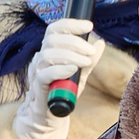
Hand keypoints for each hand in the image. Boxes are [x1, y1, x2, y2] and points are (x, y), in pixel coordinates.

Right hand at [10, 18, 103, 138]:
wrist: (50, 114)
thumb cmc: (63, 91)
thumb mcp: (81, 73)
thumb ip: (89, 59)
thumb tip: (100, 43)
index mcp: (50, 50)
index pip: (55, 29)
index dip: (71, 24)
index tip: (89, 26)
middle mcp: (41, 57)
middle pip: (53, 39)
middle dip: (75, 42)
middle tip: (90, 52)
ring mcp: (37, 71)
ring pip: (48, 54)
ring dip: (71, 55)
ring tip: (86, 62)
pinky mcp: (38, 86)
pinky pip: (45, 73)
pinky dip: (61, 69)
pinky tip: (73, 69)